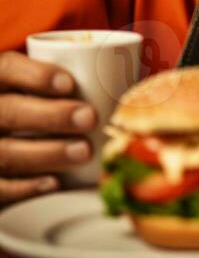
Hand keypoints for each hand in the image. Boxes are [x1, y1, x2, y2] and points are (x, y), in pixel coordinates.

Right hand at [0, 51, 96, 203]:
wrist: (6, 139)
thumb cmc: (34, 109)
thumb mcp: (38, 89)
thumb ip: (67, 83)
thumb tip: (128, 82)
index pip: (7, 70)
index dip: (36, 75)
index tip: (70, 83)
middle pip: (10, 112)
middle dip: (53, 116)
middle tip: (90, 118)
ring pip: (6, 152)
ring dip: (49, 152)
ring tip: (84, 151)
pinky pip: (0, 188)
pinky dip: (27, 187)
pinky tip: (55, 182)